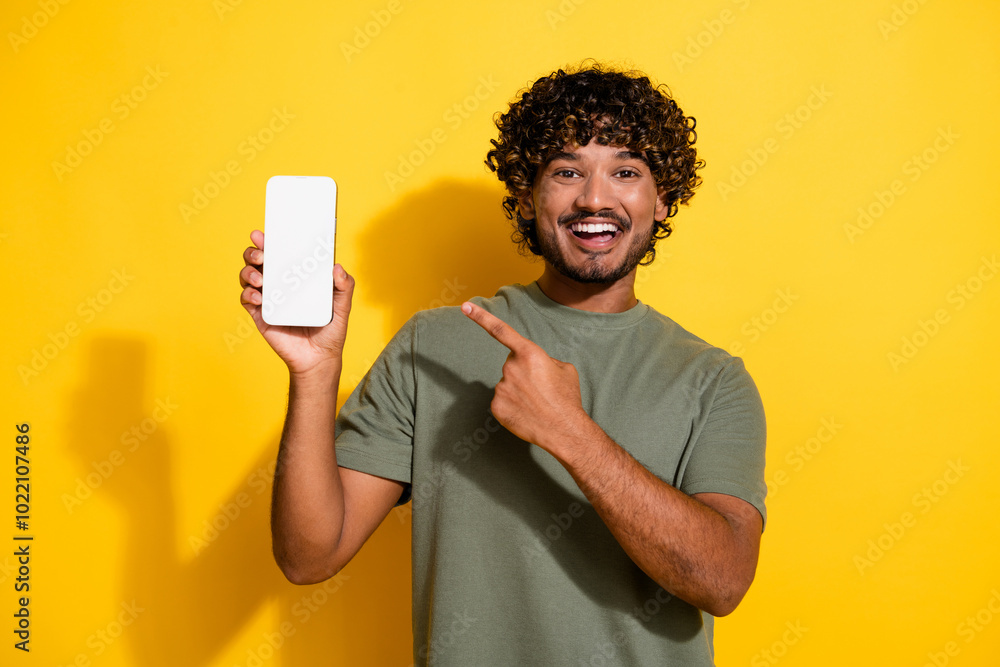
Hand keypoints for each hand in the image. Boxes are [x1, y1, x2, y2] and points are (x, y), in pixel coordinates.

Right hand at [239, 229, 354, 375]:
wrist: (319, 359)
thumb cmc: (330, 331)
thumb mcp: (342, 306)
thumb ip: (344, 286)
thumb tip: (337, 267)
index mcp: (296, 277)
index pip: (280, 253)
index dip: (269, 241)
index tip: (263, 234)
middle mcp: (279, 284)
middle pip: (257, 261)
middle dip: (253, 252)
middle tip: (261, 255)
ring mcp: (268, 299)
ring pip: (247, 277)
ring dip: (248, 272)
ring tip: (260, 278)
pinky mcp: (260, 315)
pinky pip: (246, 300)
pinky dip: (248, 295)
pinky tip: (259, 297)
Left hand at [461, 301, 590, 453]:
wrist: (565, 430)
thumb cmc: (567, 398)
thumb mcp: (564, 369)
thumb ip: (545, 359)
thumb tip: (534, 365)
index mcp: (530, 353)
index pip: (501, 330)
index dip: (481, 316)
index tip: (465, 306)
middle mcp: (511, 368)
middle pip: (512, 364)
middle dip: (524, 373)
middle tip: (541, 389)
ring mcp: (501, 388)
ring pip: (507, 383)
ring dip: (519, 390)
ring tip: (537, 403)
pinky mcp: (496, 406)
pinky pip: (502, 400)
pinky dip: (512, 406)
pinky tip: (526, 413)